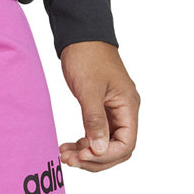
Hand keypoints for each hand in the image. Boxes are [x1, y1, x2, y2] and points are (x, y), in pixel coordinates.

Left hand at [58, 41, 139, 171]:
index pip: (126, 143)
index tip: (83, 155)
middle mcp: (125, 110)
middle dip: (95, 157)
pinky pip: (98, 132)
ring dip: (88, 152)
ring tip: (65, 155)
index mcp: (128, 106)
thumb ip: (94, 120)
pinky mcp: (101, 107)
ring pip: (106, 142)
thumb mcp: (89, 88)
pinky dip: (85, 141)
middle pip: (117, 148)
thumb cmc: (86, 55)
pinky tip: (71, 145)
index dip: (105, 154)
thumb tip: (99, 150)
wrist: (79, 33)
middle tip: (70, 160)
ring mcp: (113, 109)